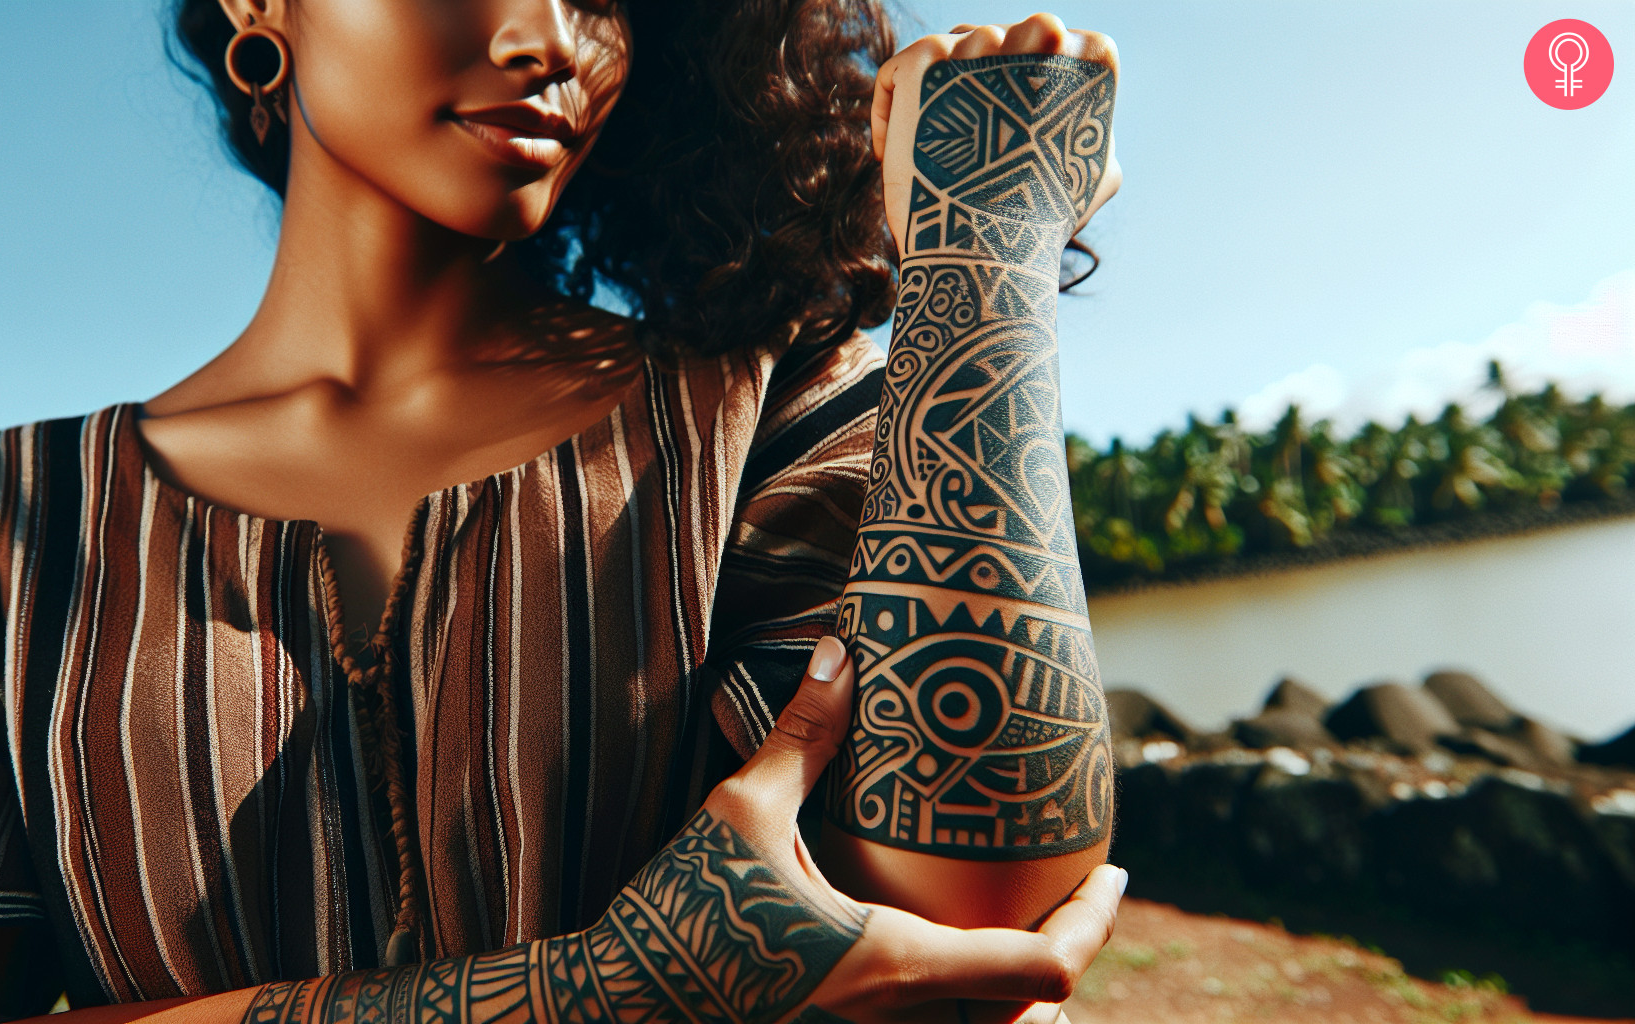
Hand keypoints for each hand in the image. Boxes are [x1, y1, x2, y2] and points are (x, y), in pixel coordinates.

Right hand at [588, 635, 1126, 1023]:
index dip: (1096, 920)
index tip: (1115, 871)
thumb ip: (802, 734)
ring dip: (1021, 991)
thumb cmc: (680, 912)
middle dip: (1067, 956)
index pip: (1045, 967)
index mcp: (896, 962)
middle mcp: (897, 1016)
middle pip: (1035, 1016)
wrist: (616, 1002)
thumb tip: (841, 653)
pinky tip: (945, 951)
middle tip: (1079, 890)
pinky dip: (969, 1004)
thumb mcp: (742, 813)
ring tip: (1028, 924)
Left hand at [872, 14, 1121, 261]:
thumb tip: (1085, 116)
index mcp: (1091, 53)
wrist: (987, 250)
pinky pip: (896, 72)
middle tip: (968, 147)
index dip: (1016, 88)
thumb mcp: (1096, 169)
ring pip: (948, 51)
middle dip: (974, 88)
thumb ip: (1090, 127)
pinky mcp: (926, 59)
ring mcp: (983, 43)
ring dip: (938, 96)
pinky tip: (897, 153)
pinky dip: (890, 111)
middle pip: (994, 40)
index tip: (1003, 135)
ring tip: (938, 153)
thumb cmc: (1043, 220)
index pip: (1044, 43)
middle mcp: (1041, 33)